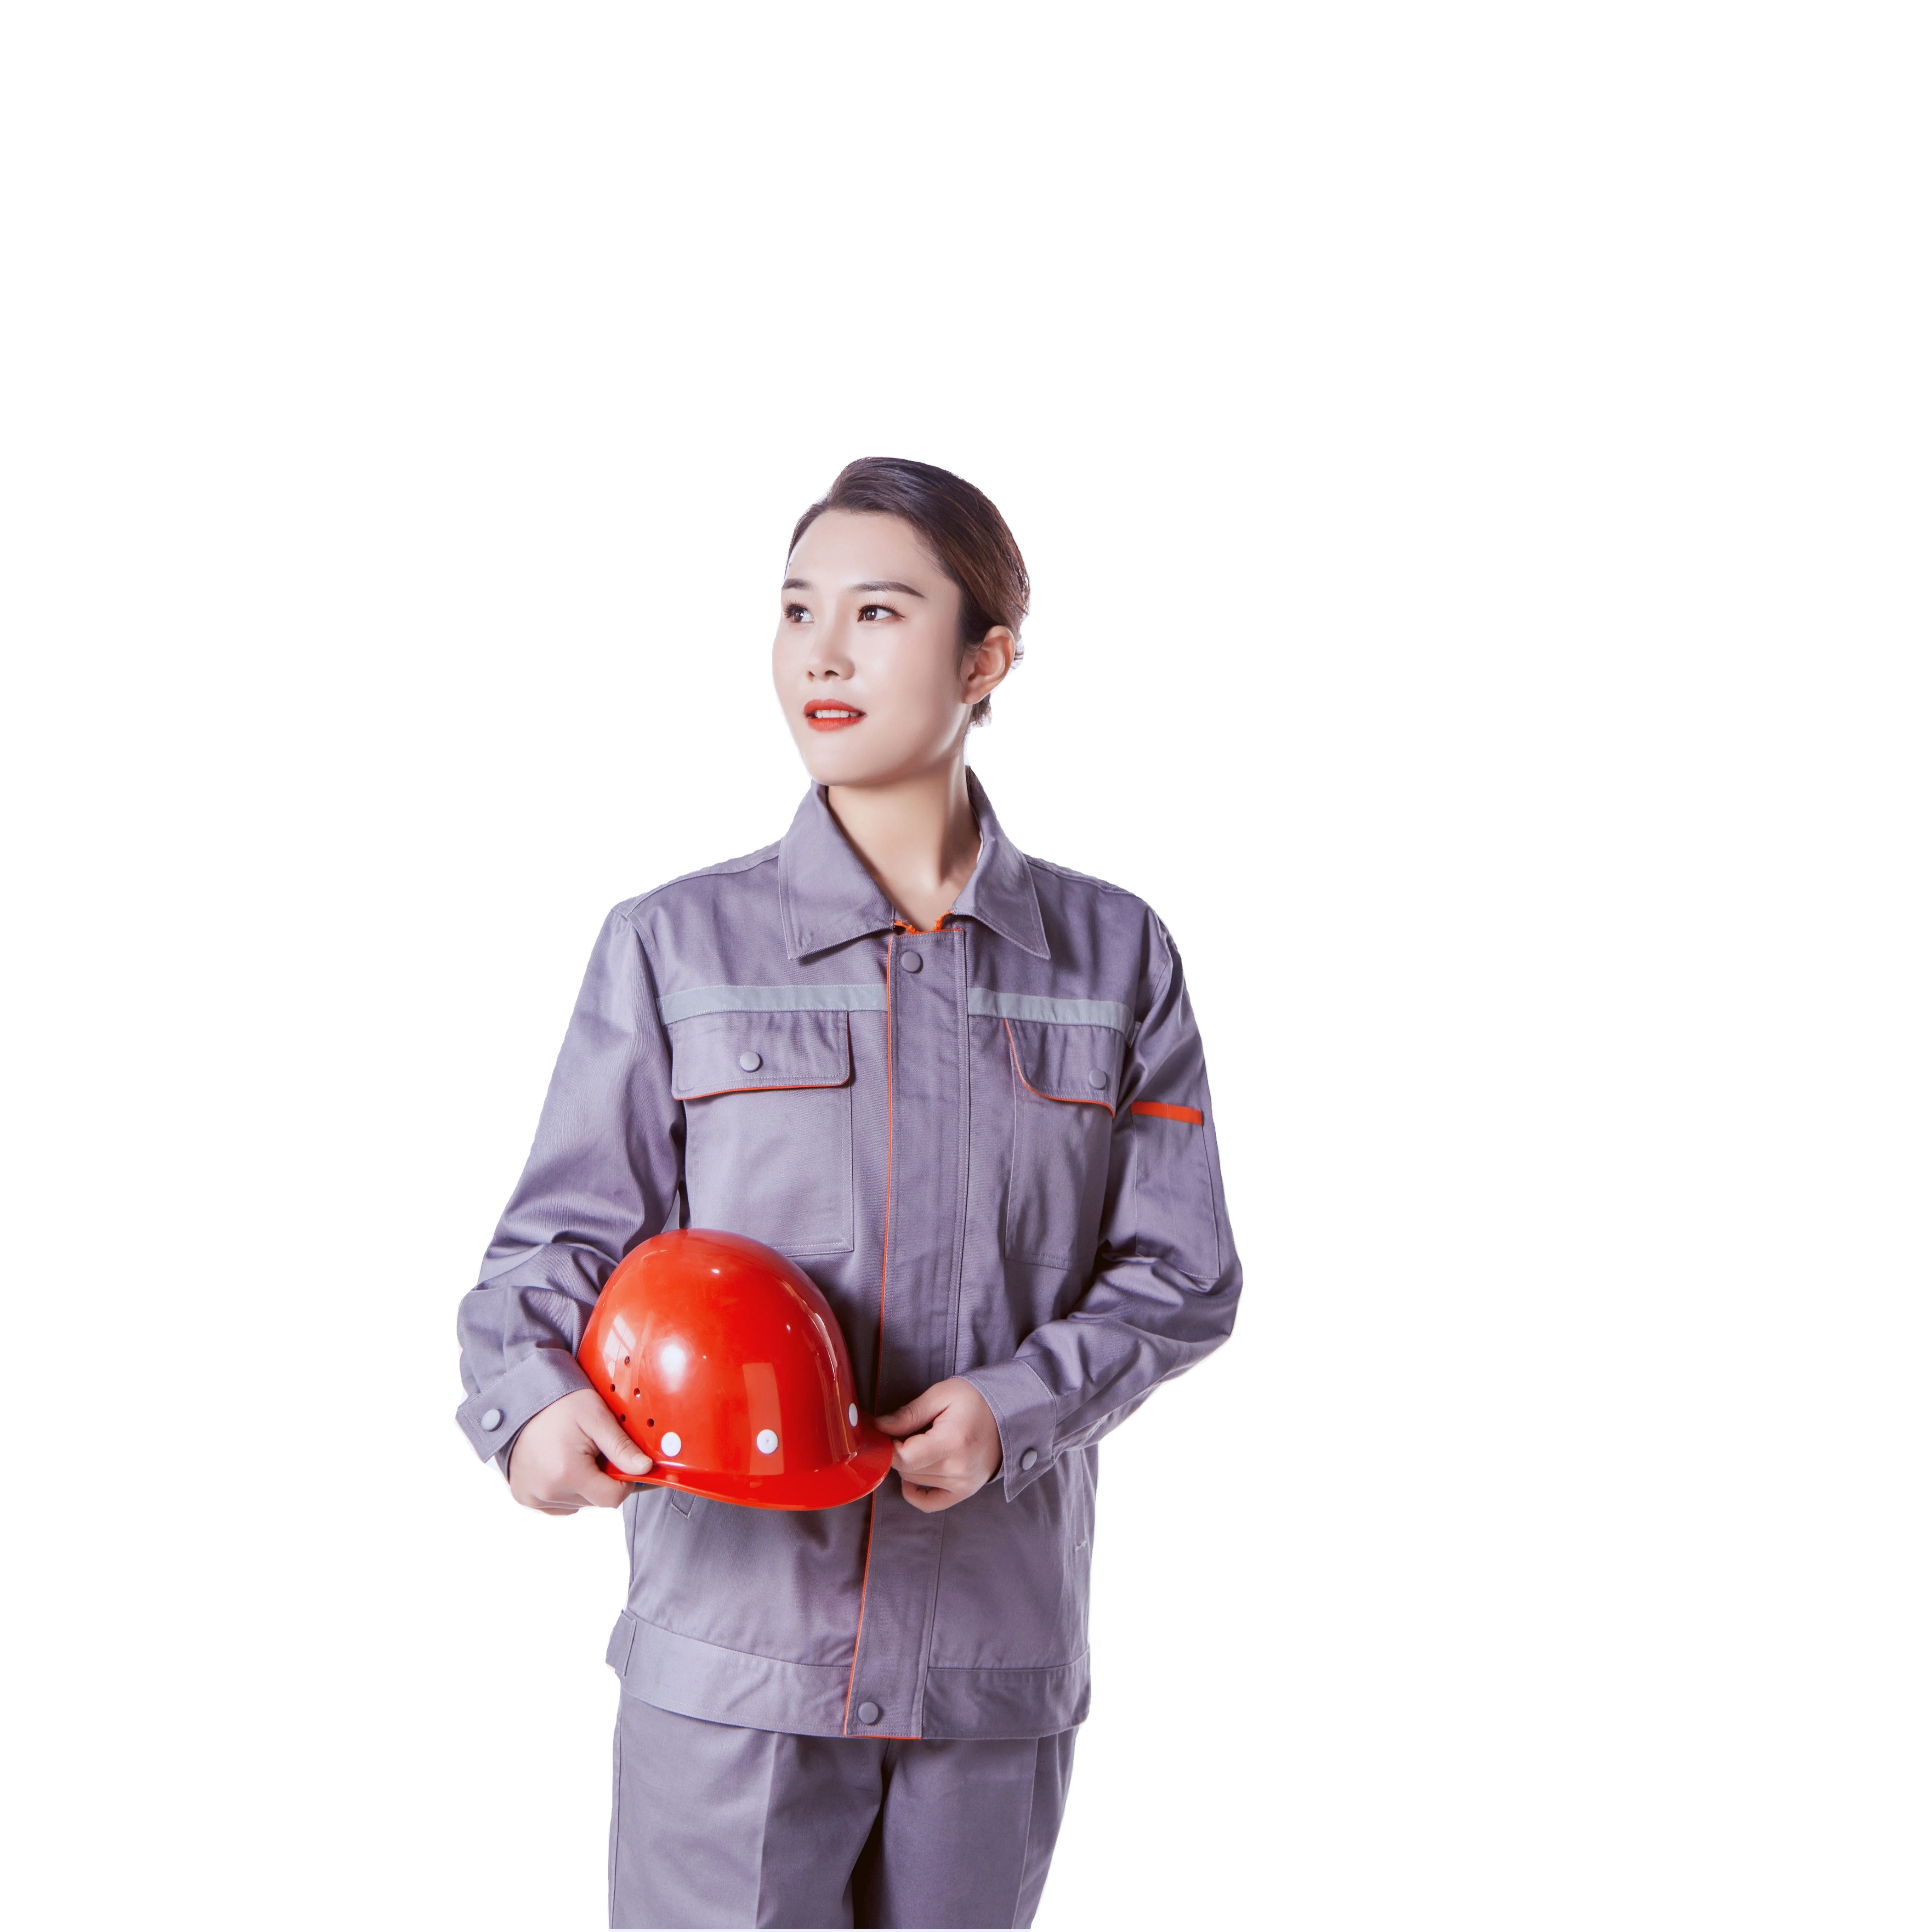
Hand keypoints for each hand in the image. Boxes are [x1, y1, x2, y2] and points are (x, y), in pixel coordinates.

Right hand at [508, 1388, 651, 1513]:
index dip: (623, 1481)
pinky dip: (564, 1489)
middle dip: (601, 1479)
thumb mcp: (596, 1416)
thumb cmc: (559, 1404)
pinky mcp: (524, 1496)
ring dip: (583, 1485)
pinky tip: (560, 1465)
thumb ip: (621, 1446)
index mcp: (567, 1472)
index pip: (611, 1499)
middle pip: (594, 1501)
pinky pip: (557, 1504)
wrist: (522, 1399)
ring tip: (573, 1454)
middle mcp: (547, 1491)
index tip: (619, 1461)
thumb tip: (645, 1468)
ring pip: (577, 1504)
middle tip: (592, 1451)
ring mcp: (533, 1496)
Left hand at [874, 1377, 1001, 1513]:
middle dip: (898, 1451)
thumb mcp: (942, 1395)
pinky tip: (913, 1476)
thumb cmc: (977, 1400)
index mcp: (952, 1442)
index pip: (904, 1458)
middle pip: (907, 1470)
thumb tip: (879, 1427)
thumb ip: (909, 1413)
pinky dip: (915, 1492)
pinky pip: (929, 1503)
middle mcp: (958, 1469)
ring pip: (915, 1482)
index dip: (889, 1445)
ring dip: (909, 1465)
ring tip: (921, 1444)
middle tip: (906, 1432)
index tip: (889, 1431)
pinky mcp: (965, 1491)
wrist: (1011, 1414)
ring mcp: (963, 1484)